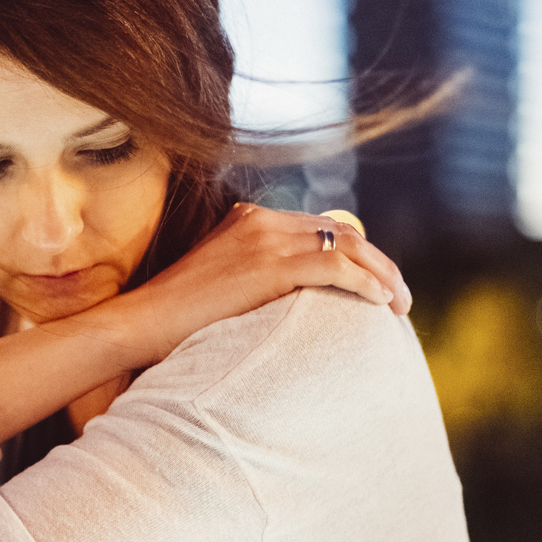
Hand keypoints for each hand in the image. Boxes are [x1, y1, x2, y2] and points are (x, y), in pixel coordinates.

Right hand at [132, 204, 410, 363]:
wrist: (142, 322)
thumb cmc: (174, 318)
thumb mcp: (217, 283)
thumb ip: (251, 276)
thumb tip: (287, 301)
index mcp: (249, 219)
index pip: (321, 226)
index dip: (357, 253)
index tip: (376, 284)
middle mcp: (261, 221)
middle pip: (342, 231)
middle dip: (379, 263)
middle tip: (400, 298)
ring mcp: (265, 240)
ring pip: (348, 245)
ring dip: (383, 274)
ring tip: (400, 305)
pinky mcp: (269, 266)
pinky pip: (335, 266)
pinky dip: (366, 283)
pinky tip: (381, 303)